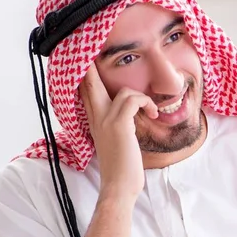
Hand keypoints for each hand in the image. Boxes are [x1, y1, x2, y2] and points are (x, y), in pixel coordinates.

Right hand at [79, 64, 157, 200]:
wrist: (118, 187)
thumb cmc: (120, 169)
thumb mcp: (114, 143)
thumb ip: (116, 126)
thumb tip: (128, 115)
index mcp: (94, 121)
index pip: (85, 90)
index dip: (86, 72)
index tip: (90, 59)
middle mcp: (96, 118)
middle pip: (89, 81)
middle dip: (93, 64)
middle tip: (97, 48)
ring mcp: (106, 120)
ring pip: (122, 90)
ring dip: (142, 98)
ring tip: (150, 112)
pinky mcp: (119, 124)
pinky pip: (132, 99)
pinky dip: (146, 103)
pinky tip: (152, 115)